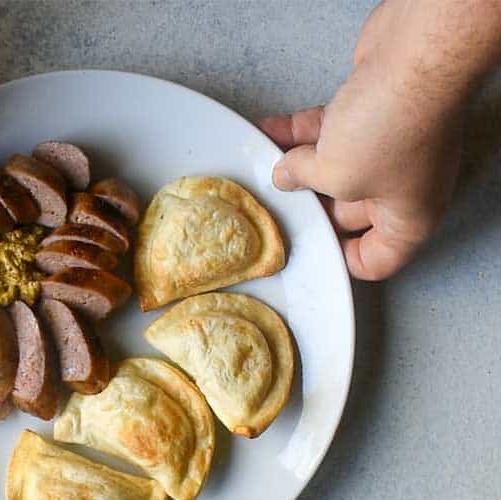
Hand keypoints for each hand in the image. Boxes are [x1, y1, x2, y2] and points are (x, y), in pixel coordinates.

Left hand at [259, 1, 483, 280]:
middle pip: (348, 213)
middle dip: (310, 206)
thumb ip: (304, 179)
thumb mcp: (336, 173)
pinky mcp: (376, 111)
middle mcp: (405, 187)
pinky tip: (269, 131)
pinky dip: (301, 133)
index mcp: (409, 218)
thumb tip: (284, 176)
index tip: (309, 250)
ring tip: (263, 168)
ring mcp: (392, 147)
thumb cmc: (392, 128)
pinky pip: (332, 130)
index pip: (377, 260)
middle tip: (275, 206)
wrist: (418, 57)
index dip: (341, 261)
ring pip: (336, 167)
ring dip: (298, 165)